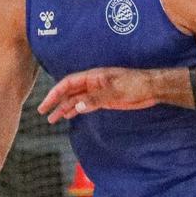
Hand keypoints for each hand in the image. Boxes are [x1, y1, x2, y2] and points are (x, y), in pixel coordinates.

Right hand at [38, 67, 157, 123]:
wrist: (151, 88)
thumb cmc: (135, 84)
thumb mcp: (115, 91)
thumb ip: (96, 99)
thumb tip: (77, 106)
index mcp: (93, 76)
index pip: (68, 83)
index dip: (55, 93)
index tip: (46, 104)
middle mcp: (92, 83)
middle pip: (69, 92)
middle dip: (55, 101)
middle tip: (43, 113)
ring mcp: (98, 92)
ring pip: (76, 100)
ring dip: (64, 108)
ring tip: (52, 119)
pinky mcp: (105, 100)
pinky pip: (86, 104)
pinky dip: (76, 110)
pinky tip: (69, 116)